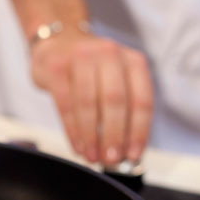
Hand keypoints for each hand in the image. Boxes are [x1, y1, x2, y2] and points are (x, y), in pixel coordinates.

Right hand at [30, 33, 153, 165]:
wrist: (58, 40)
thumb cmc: (89, 69)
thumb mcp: (115, 79)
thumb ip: (123, 109)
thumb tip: (126, 150)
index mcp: (133, 61)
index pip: (142, 100)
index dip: (139, 131)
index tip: (133, 155)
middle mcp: (110, 55)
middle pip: (116, 101)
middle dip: (114, 136)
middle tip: (111, 159)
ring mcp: (81, 58)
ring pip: (89, 104)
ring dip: (91, 136)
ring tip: (92, 156)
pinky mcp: (57, 68)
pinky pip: (66, 105)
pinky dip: (72, 130)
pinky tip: (78, 146)